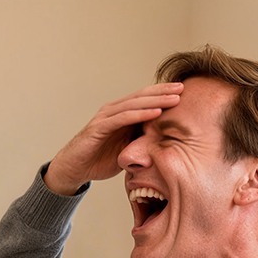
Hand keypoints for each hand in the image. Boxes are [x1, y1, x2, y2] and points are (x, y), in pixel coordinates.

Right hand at [45, 84, 182, 195]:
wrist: (73, 169)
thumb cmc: (98, 160)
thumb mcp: (126, 149)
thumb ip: (140, 140)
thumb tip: (164, 141)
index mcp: (121, 114)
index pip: (146, 99)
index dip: (164, 94)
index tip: (185, 92)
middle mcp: (113, 111)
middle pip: (143, 96)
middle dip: (164, 91)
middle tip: (184, 88)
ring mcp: (105, 117)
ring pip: (135, 104)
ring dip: (157, 100)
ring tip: (175, 98)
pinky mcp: (99, 127)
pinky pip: (123, 118)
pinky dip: (140, 114)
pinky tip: (156, 112)